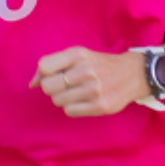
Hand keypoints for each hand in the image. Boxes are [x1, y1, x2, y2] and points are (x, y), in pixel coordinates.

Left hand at [30, 48, 147, 117]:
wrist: (132, 74)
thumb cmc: (98, 64)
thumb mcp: (77, 56)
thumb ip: (52, 65)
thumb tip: (32, 84)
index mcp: (78, 54)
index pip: (44, 66)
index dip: (45, 74)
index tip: (54, 75)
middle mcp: (86, 70)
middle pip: (48, 87)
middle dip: (53, 88)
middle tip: (66, 86)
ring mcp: (94, 89)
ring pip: (57, 101)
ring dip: (64, 98)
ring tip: (77, 92)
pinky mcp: (100, 106)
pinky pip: (69, 111)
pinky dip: (73, 108)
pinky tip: (84, 101)